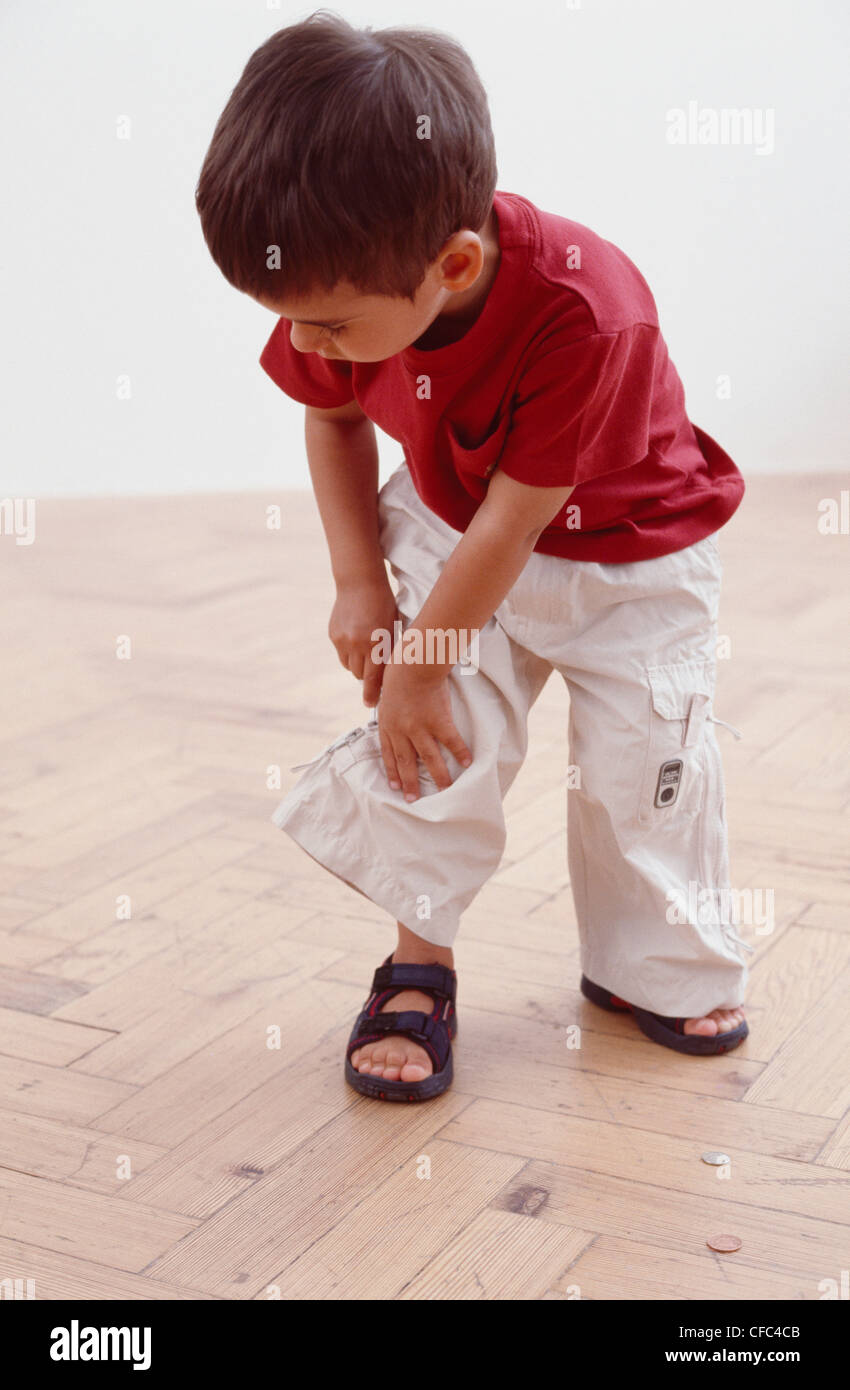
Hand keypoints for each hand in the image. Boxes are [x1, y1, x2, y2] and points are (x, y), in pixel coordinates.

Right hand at [328, 577, 399, 706]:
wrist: (359, 582)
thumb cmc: (384, 604)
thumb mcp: (393, 627)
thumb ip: (389, 651)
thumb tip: (389, 677)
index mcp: (376, 642)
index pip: (373, 677)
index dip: (372, 694)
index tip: (370, 705)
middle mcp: (357, 644)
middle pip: (360, 675)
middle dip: (368, 675)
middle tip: (376, 668)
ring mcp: (342, 640)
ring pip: (350, 667)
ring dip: (358, 665)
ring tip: (367, 650)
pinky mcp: (333, 635)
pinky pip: (342, 655)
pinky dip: (350, 653)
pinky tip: (357, 638)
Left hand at [377, 663, 471, 800]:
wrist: (413, 664)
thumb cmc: (398, 670)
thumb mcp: (384, 690)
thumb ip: (385, 703)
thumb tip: (374, 702)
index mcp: (388, 723)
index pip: (388, 753)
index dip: (392, 771)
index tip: (395, 787)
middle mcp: (402, 731)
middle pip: (406, 762)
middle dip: (409, 783)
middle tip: (413, 800)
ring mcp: (420, 728)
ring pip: (429, 758)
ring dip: (438, 775)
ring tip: (445, 789)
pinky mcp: (439, 722)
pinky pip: (451, 741)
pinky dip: (460, 752)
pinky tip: (468, 763)